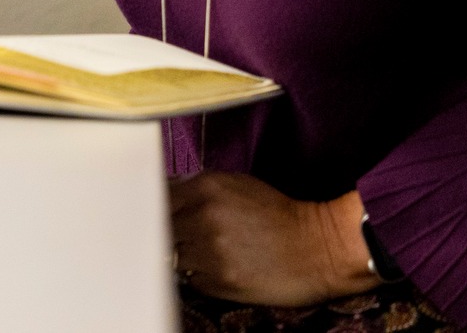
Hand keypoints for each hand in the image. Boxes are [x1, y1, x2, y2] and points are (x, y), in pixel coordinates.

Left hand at [170, 173, 379, 306]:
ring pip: (170, 255)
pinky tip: (213, 267)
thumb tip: (159, 195)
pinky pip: (189, 278)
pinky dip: (194, 275)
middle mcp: (203, 216)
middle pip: (157, 227)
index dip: (149, 208)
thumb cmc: (277, 214)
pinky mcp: (219, 280)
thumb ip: (194, 189)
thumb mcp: (234, 185)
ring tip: (199, 252)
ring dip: (178, 255)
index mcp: (205, 188)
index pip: (153, 197)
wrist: (320, 248)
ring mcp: (210, 250)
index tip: (146, 213)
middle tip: (173, 236)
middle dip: (162, 232)